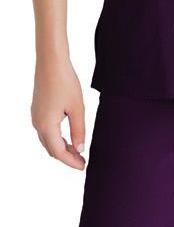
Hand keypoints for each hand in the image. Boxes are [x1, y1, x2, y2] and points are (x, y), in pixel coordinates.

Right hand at [31, 54, 85, 169]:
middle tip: (82, 161)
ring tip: (77, 151)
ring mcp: (36, 116)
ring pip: (47, 141)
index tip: (83, 166)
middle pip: (51, 149)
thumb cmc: (65, 82)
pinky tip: (67, 136)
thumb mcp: (77, 107)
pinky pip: (45, 131)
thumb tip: (80, 149)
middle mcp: (37, 123)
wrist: (51, 61)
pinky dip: (56, 138)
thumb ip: (79, 130)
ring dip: (61, 148)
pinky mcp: (37, 110)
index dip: (71, 161)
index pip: (58, 152)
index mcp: (46, 126)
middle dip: (66, 157)